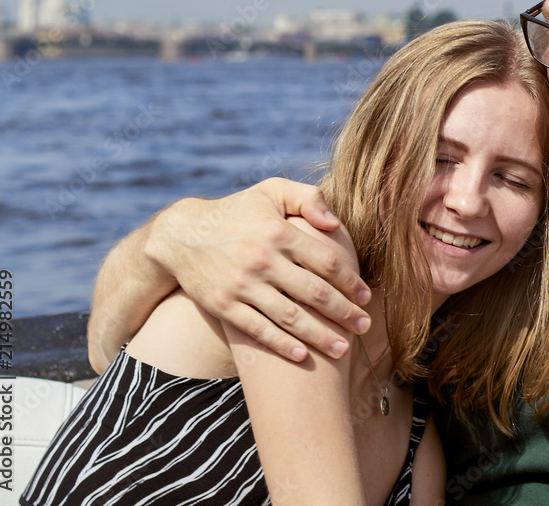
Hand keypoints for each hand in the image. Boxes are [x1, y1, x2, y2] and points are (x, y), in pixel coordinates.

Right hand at [146, 178, 371, 360]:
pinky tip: (303, 356)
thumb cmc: (238, 211)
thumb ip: (309, 198)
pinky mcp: (223, 305)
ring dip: (319, 336)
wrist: (182, 235)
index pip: (326, 261)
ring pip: (289, 317)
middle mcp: (261, 259)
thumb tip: (336, 224)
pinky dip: (281, 346)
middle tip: (365, 326)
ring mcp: (241, 284)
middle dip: (344, 313)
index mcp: (278, 231)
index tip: (367, 296)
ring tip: (343, 349)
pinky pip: (258, 330)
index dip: (351, 281)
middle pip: (313, 292)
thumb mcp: (271, 191)